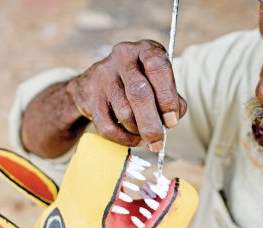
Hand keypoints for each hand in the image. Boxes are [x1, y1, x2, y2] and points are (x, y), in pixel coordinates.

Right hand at [66, 40, 186, 151]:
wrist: (93, 83)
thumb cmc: (136, 83)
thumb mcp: (158, 83)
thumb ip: (172, 99)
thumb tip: (171, 120)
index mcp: (146, 49)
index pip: (158, 66)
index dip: (167, 97)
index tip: (172, 121)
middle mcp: (123, 56)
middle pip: (140, 94)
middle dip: (152, 123)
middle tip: (159, 142)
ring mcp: (104, 75)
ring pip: (125, 113)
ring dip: (138, 131)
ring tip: (144, 135)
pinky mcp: (90, 95)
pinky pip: (108, 126)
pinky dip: (124, 139)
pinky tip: (133, 139)